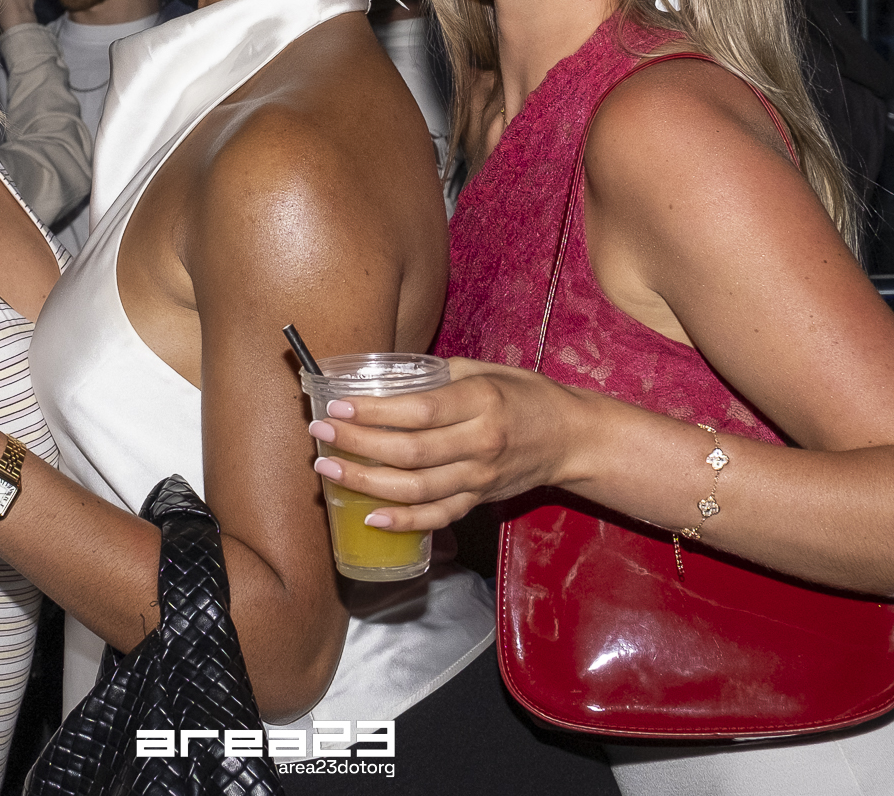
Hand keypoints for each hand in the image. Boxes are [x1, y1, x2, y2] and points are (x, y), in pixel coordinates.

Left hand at [305, 359, 599, 531]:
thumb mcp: (488, 371)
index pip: (419, 412)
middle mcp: (480, 444)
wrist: (573, 439)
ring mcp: (480, 478)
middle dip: (357, 445)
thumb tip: (386, 379)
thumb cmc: (527, 396)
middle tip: (320, 434)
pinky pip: (437, 518)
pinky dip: (402, 523)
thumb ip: (440, 377)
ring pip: (416, 490)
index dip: (374, 411)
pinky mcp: (479, 501)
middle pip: (409, 453)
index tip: (337, 405)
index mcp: (482, 402)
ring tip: (328, 471)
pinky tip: (368, 517)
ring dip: (366, 484)